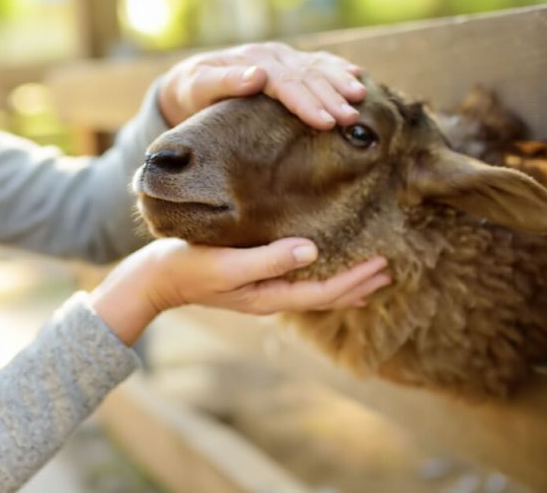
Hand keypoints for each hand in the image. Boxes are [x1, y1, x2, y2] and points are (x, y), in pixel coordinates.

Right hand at [89, 238, 389, 344]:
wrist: (154, 279)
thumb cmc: (187, 266)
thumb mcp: (227, 263)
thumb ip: (269, 258)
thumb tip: (312, 250)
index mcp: (269, 296)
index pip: (324, 292)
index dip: (356, 280)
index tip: (384, 263)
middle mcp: (271, 297)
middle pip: (326, 296)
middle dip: (360, 284)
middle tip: (392, 268)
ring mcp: (262, 290)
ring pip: (315, 290)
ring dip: (345, 281)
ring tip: (371, 271)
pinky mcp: (253, 278)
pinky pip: (299, 280)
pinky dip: (322, 274)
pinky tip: (325, 261)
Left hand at [158, 41, 365, 128]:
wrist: (189, 81)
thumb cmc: (192, 91)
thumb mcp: (197, 87)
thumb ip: (224, 82)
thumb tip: (256, 75)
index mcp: (252, 61)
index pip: (284, 82)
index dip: (306, 102)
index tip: (325, 121)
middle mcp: (271, 55)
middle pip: (306, 76)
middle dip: (331, 97)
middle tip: (351, 118)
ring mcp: (282, 57)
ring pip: (317, 67)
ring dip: (340, 81)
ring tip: (361, 96)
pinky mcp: (288, 63)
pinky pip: (318, 63)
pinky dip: (338, 68)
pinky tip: (357, 75)